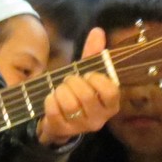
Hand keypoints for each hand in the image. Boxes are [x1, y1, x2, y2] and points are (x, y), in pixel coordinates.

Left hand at [36, 28, 120, 145]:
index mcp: (111, 105)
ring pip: (69, 103)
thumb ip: (93, 53)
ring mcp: (81, 127)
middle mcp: (99, 119)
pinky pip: (53, 110)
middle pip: (86, 95)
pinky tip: (52, 98)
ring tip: (60, 89)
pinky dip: (50, 100)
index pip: (110, 91)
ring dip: (60, 90)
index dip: (96, 79)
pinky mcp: (63, 130)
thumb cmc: (79, 92)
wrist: (62, 118)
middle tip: (69, 80)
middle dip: (72, 81)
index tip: (87, 74)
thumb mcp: (87, 73)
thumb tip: (98, 31)